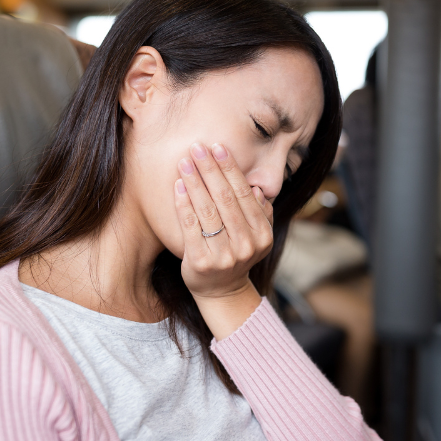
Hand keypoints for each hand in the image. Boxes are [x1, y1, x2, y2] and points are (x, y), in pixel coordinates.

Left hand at [174, 142, 273, 337]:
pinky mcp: (200, 263)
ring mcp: (224, 256)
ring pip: (208, 211)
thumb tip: (257, 190)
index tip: (219, 148)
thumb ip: (261, 214)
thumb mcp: (256, 237)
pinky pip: (190, 227)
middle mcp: (246, 246)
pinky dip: (184, 204)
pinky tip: (178, 186)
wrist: (221, 292)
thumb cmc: (236, 255)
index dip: (231, 170)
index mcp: (262, 235)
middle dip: (211, 170)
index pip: (245, 195)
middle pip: (226, 199)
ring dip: (195, 182)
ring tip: (185, 162)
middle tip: (198, 148)